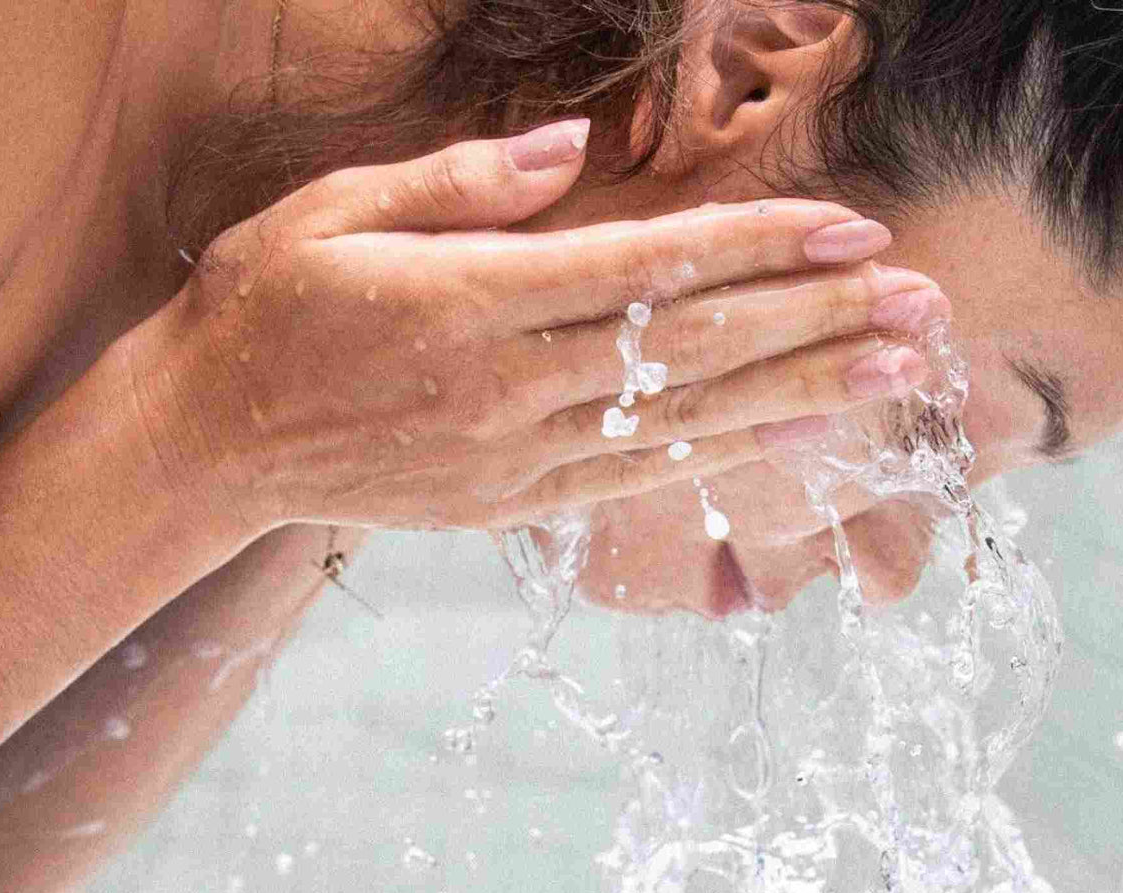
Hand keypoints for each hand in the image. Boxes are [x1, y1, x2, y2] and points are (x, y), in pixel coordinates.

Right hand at [131, 119, 945, 536]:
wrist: (202, 444)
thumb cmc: (265, 305)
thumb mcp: (337, 209)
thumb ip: (463, 183)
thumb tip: (571, 153)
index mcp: (469, 299)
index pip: (645, 269)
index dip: (757, 246)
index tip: (850, 228)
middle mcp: (503, 387)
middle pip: (689, 349)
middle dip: (814, 320)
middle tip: (920, 303)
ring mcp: (510, 458)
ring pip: (680, 422)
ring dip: (798, 393)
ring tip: (896, 373)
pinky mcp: (507, 508)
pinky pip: (633, 481)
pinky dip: (722, 455)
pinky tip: (796, 434)